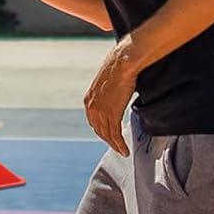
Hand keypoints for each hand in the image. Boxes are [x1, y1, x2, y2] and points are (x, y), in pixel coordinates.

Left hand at [83, 39, 137, 155]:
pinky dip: (120, 144)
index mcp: (89, 99)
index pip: (94, 121)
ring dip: (115, 145)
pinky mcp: (112, 114)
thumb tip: (116, 92)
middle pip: (99, 130)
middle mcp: (92, 107)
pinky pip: (115, 134)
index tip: (109, 135)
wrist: (122, 63)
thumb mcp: (108, 81)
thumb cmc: (118, 66)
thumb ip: (109, 91)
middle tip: (116, 146)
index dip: (101, 130)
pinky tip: (124, 149)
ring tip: (122, 151)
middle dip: (108, 140)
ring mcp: (101, 111)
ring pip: (107, 134)